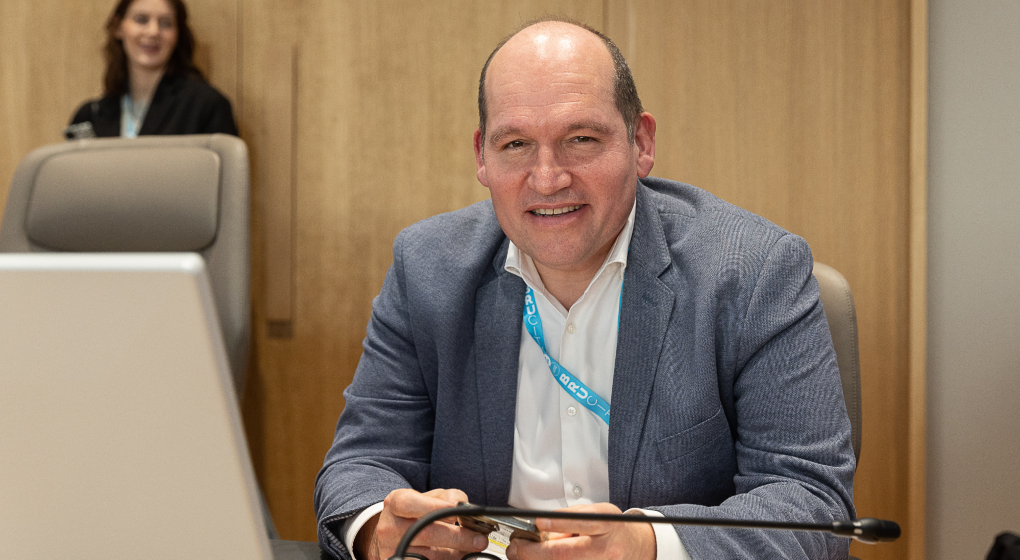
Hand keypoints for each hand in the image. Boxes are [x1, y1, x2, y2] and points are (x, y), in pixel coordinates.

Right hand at [354, 488, 488, 559]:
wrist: (392, 532)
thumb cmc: (414, 512)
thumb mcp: (427, 496)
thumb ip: (447, 496)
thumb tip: (461, 505)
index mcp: (395, 503)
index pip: (410, 504)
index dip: (434, 507)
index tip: (458, 510)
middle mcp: (390, 527)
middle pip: (425, 533)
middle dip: (457, 537)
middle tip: (479, 539)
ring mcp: (394, 549)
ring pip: (429, 556)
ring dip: (456, 554)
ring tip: (473, 549)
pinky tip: (460, 556)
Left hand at [505, 503, 655, 559]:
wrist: (634, 547)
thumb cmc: (612, 528)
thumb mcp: (595, 512)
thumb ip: (570, 518)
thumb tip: (542, 527)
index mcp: (605, 526)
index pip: (581, 523)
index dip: (557, 524)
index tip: (538, 522)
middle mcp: (604, 550)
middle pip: (565, 554)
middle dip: (534, 552)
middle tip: (515, 547)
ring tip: (520, 554)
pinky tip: (537, 559)